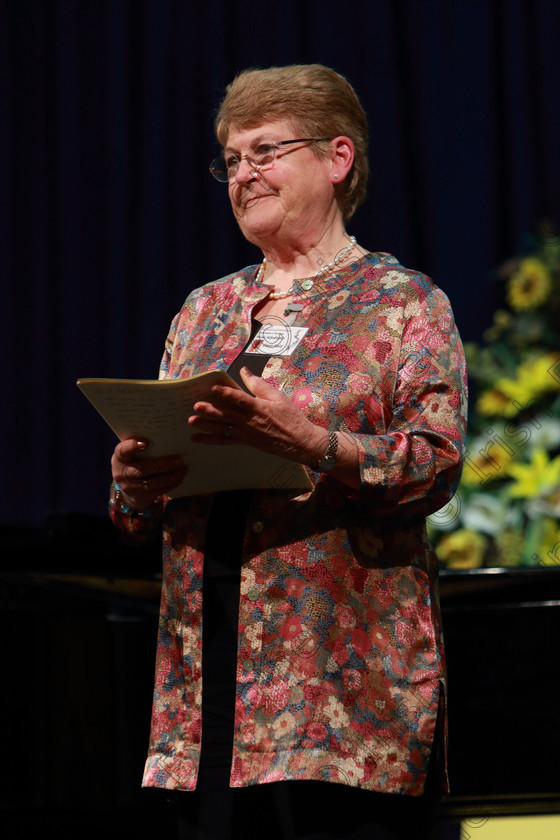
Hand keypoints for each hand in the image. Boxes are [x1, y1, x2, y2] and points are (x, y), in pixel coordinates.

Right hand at [111, 438, 186, 509]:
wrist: (127, 487)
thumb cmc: (133, 462)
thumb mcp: (131, 453)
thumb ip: (141, 446)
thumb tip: (164, 436)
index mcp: (119, 458)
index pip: (123, 451)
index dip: (132, 447)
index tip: (145, 443)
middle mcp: (121, 473)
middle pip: (143, 469)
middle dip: (164, 464)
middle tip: (180, 460)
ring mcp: (130, 487)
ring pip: (153, 482)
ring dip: (171, 476)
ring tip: (183, 469)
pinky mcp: (140, 497)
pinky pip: (158, 491)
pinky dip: (171, 484)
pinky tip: (179, 478)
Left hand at [188, 367, 327, 465]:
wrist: (300, 442)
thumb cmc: (291, 418)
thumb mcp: (278, 397)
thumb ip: (258, 385)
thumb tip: (244, 371)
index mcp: (258, 407)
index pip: (240, 399)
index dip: (226, 393)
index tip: (214, 388)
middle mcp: (250, 421)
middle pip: (227, 414)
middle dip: (210, 410)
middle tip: (195, 406)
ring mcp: (246, 433)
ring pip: (222, 428)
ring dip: (206, 425)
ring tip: (191, 421)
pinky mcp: (245, 442)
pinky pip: (224, 441)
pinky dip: (210, 440)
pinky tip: (197, 438)